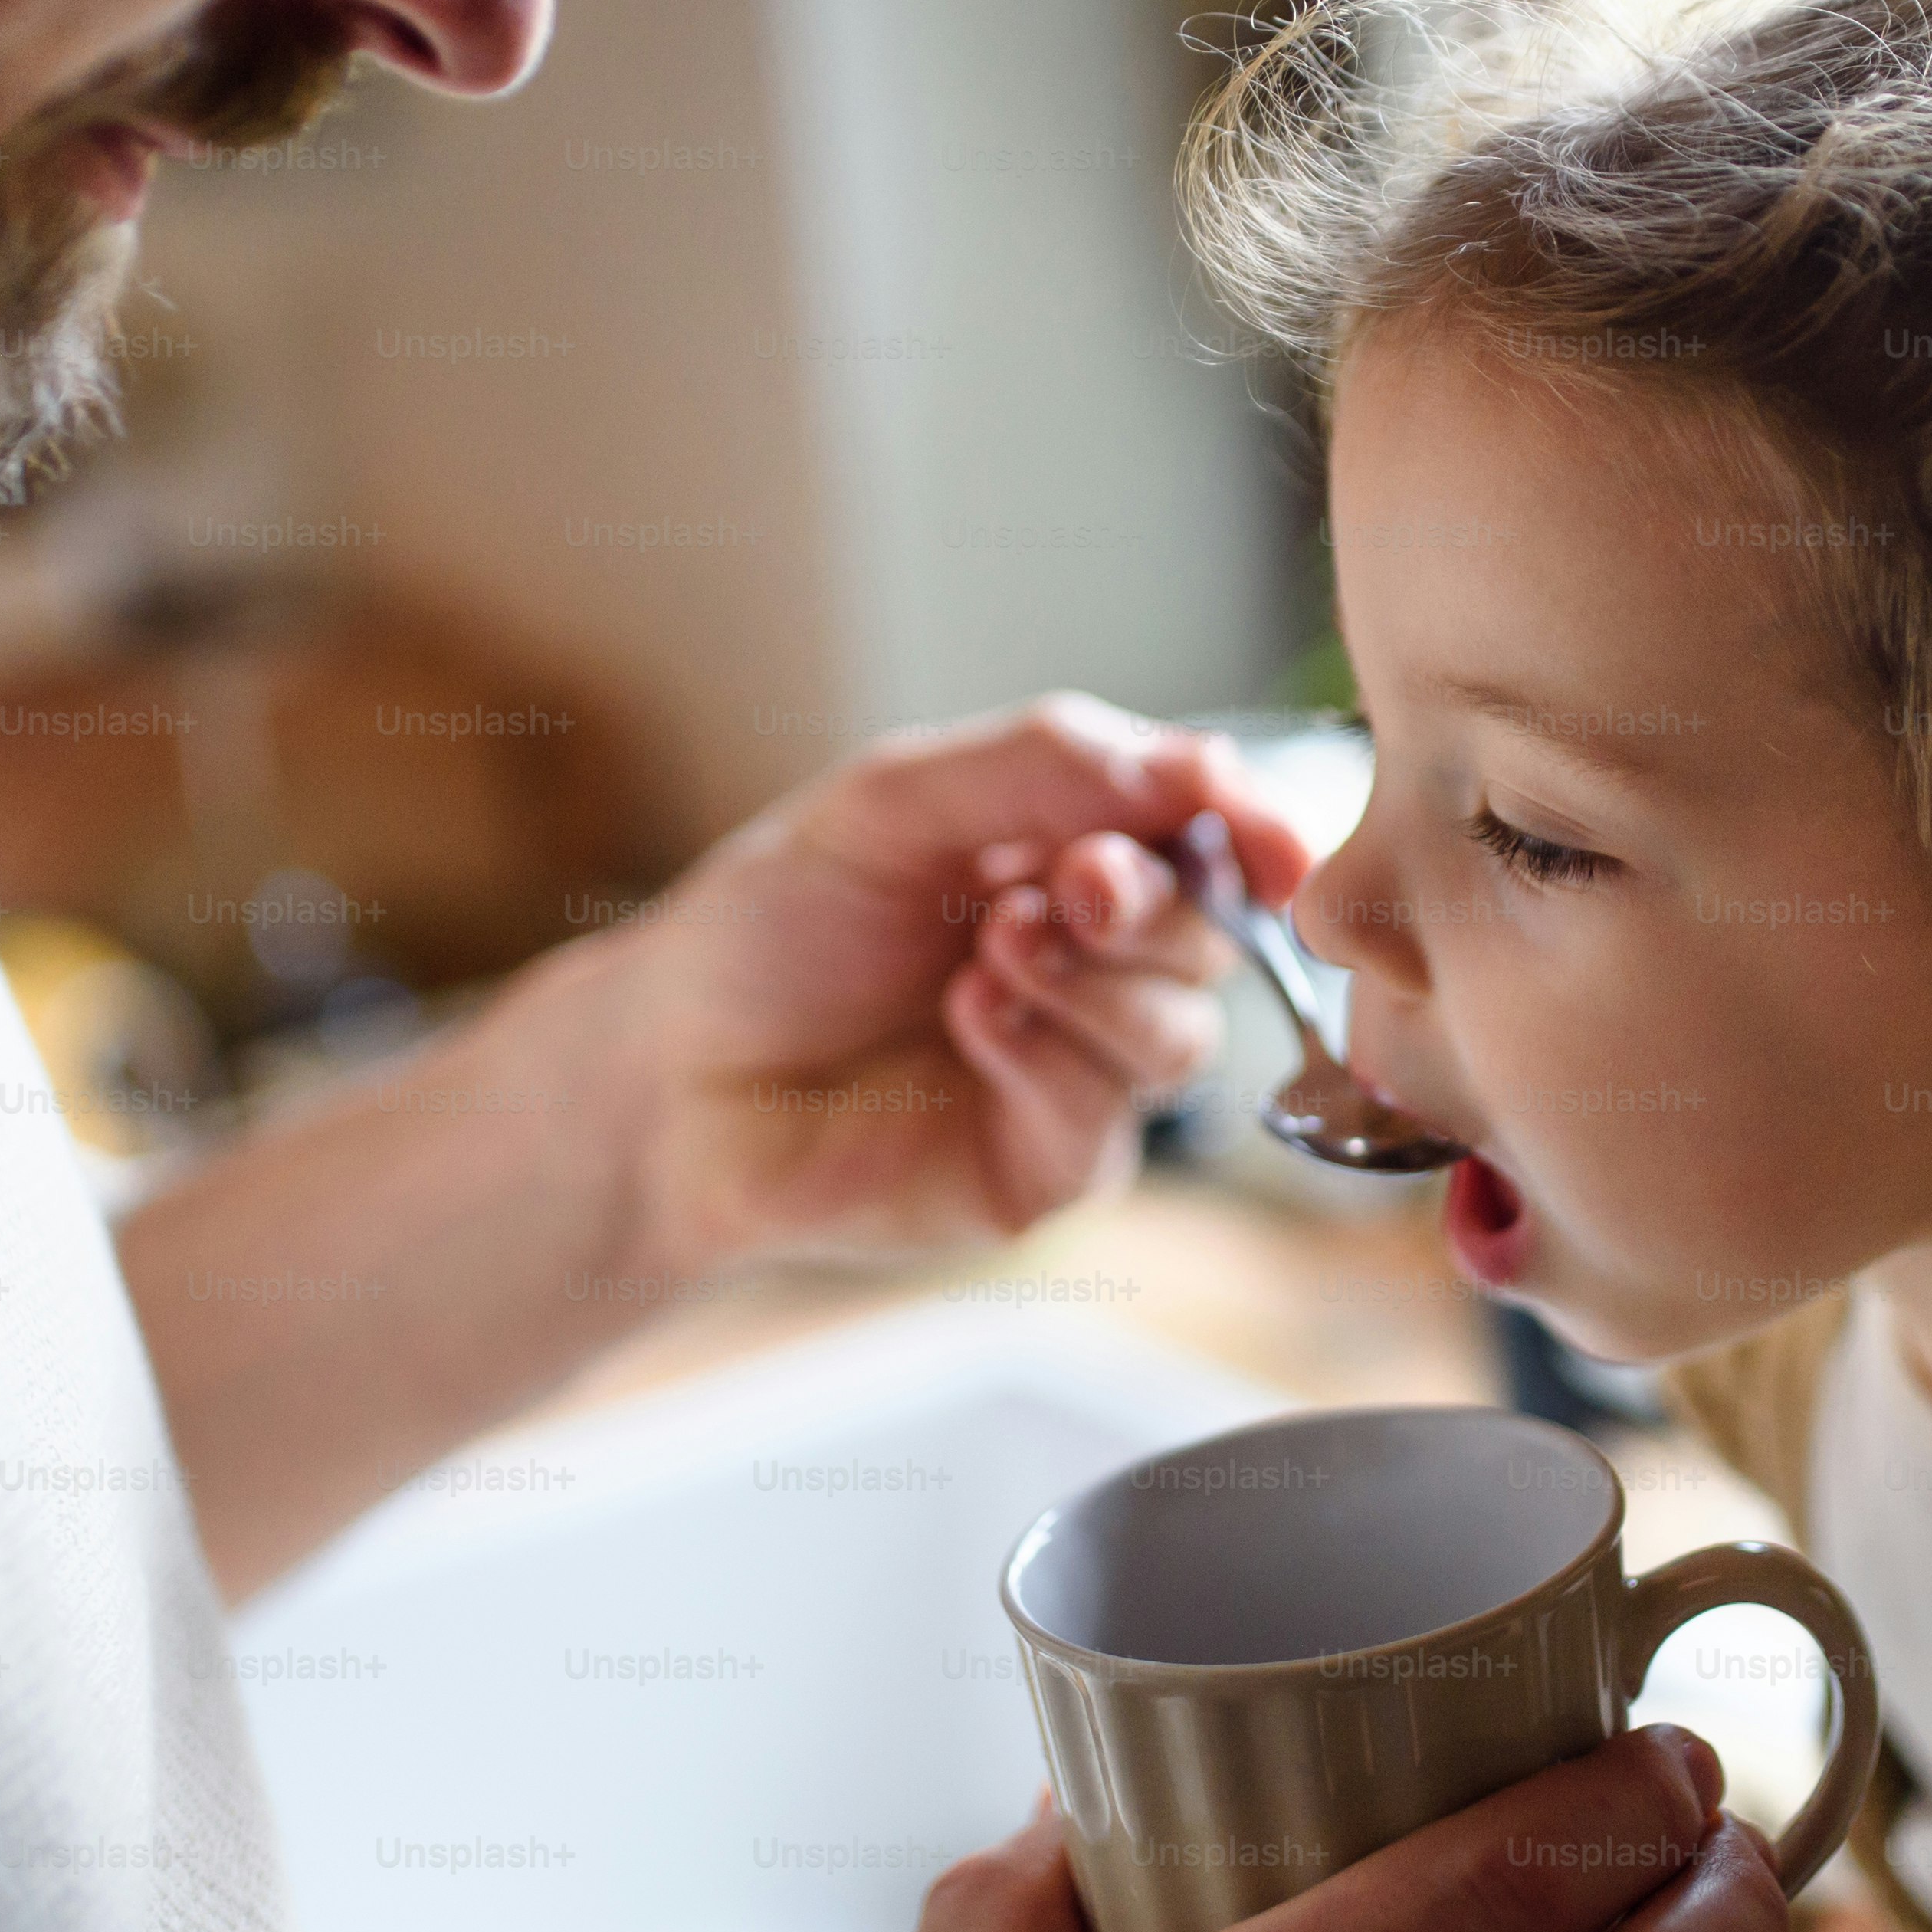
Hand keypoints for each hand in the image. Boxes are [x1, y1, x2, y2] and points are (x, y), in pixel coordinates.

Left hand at [610, 693, 1309, 1274]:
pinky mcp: (1050, 1166)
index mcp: (1066, 855)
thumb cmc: (772, 931)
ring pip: (1184, 1029)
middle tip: (1073, 885)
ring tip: (991, 953)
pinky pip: (1109, 1111)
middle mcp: (1091, 963)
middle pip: (1212, 932)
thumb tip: (1203, 765)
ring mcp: (1078, 1070)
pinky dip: (1046, 1052)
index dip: (1250, 828)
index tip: (1259, 833)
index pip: (1203, 834)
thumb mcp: (894, 803)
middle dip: (1154, 901)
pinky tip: (966, 1023)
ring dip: (1099, 981)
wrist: (671, 1074)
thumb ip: (1044, 765)